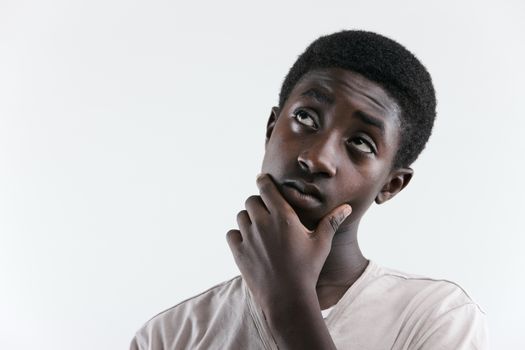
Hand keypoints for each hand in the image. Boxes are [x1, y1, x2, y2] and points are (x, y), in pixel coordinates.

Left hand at [226, 173, 351, 309]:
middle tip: (265, 212)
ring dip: (248, 218)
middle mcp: (263, 223)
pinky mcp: (238, 252)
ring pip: (240, 216)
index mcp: (283, 217)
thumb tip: (347, 208)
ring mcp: (248, 238)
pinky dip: (237, 235)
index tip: (262, 179)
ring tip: (258, 228)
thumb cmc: (308, 270)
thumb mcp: (321, 244)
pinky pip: (231, 234)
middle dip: (257, 203)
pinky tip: (248, 242)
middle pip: (250, 200)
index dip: (263, 181)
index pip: (266, 188)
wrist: (287, 298)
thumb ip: (331, 222)